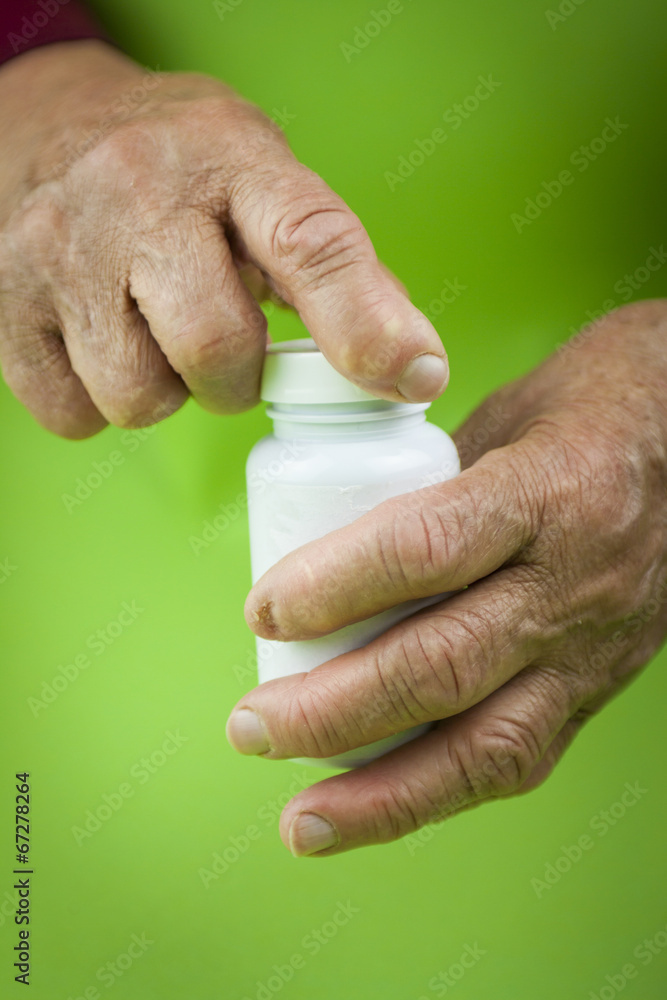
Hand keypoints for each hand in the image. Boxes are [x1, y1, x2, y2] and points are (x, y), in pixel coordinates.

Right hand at [0, 41, 446, 437]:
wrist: (48, 124)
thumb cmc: (180, 170)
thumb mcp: (263, 181)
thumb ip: (336, 268)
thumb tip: (409, 365)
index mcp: (231, 159)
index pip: (310, 241)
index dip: (365, 323)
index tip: (412, 377)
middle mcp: (140, 193)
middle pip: (215, 346)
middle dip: (234, 378)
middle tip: (226, 352)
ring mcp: (62, 248)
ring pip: (139, 397)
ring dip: (165, 393)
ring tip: (156, 338)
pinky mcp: (6, 303)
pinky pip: (75, 415)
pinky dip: (100, 404)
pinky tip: (104, 347)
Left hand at [227, 300, 666, 856]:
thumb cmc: (591, 411)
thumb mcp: (504, 416)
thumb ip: (424, 487)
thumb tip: (330, 547)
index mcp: (547, 492)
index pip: (429, 548)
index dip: (335, 586)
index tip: (264, 612)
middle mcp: (573, 581)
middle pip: (443, 664)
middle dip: (333, 712)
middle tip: (251, 726)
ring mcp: (592, 647)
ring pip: (488, 743)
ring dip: (382, 793)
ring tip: (302, 820)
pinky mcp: (598, 688)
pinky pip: (521, 758)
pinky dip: (440, 794)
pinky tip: (375, 810)